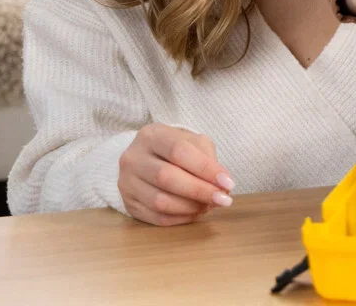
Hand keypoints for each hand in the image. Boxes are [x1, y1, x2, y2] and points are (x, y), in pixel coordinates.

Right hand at [118, 124, 234, 226]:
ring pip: (160, 201)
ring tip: (210, 205)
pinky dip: (180, 218)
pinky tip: (196, 213)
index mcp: (151, 136)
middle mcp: (133, 158)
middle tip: (223, 199)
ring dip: (191, 207)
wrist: (145, 157)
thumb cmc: (176, 148)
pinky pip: (156, 217)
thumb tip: (223, 185)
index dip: (206, 169)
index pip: (179, 151)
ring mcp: (126, 183)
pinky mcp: (128, 204)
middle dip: (200, 191)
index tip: (228, 183)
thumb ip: (207, 158)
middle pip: (167, 178)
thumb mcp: (192, 141)